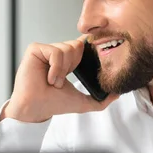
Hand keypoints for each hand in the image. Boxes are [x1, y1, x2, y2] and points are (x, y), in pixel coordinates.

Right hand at [2, 37, 118, 122]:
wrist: (36, 108)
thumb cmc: (54, 103)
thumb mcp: (83, 101)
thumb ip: (102, 100)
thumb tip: (117, 94)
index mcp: (68, 61)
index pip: (83, 45)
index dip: (90, 46)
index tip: (97, 49)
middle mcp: (57, 54)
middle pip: (77, 45)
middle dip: (74, 64)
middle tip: (64, 79)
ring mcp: (46, 50)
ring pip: (67, 48)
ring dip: (64, 69)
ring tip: (55, 81)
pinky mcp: (36, 49)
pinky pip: (55, 51)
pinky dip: (56, 67)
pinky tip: (50, 78)